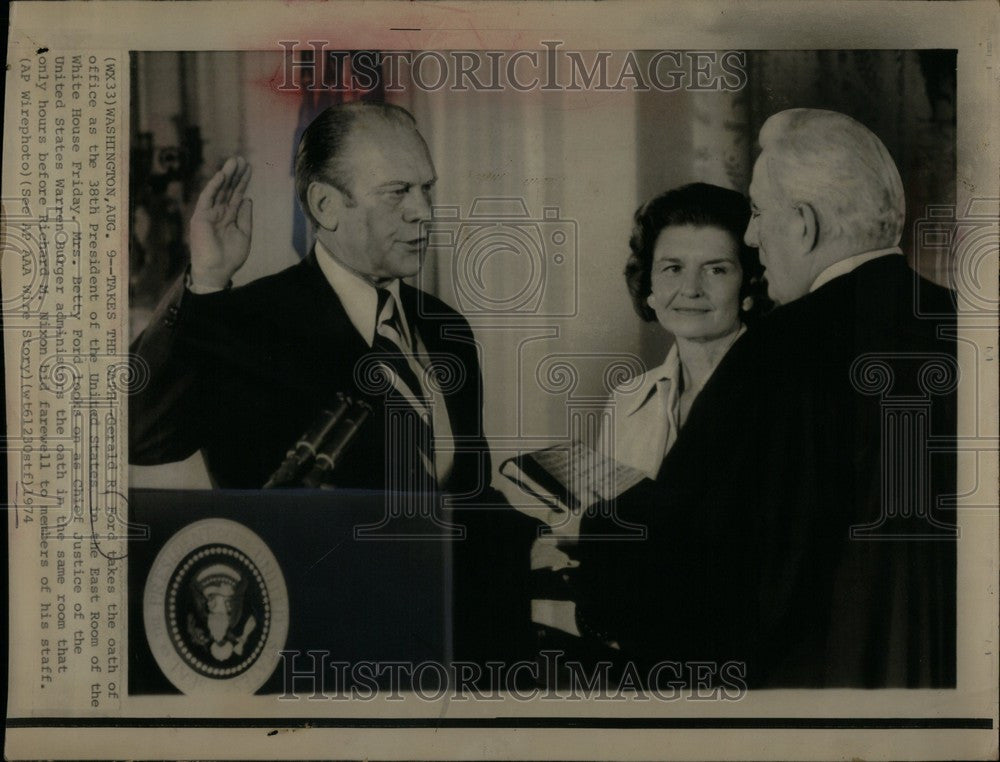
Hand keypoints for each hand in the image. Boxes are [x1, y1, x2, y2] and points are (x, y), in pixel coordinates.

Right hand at [189, 156, 252, 288]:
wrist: (217, 271)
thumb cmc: (230, 256)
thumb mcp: (244, 234)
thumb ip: (245, 216)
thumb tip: (247, 199)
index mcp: (229, 216)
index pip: (236, 194)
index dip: (242, 181)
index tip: (249, 168)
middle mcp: (218, 212)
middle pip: (228, 189)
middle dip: (235, 174)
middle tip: (242, 159)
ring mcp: (209, 213)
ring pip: (218, 190)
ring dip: (226, 175)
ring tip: (234, 161)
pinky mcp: (200, 217)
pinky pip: (207, 198)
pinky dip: (214, 186)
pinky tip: (222, 175)